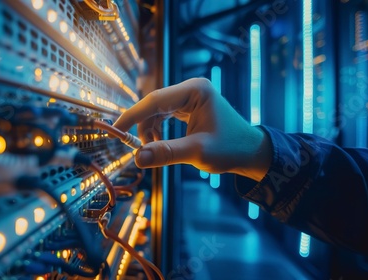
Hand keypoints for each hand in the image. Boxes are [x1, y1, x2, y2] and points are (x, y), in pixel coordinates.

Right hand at [113, 78, 271, 181]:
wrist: (252, 153)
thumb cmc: (231, 149)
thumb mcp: (197, 152)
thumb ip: (166, 153)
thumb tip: (138, 158)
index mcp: (196, 90)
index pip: (155, 100)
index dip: (132, 116)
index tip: (115, 130)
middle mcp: (191, 89)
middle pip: (154, 104)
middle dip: (142, 126)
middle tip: (134, 148)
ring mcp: (190, 97)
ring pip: (157, 111)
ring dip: (150, 130)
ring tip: (153, 150)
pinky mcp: (189, 107)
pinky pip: (165, 116)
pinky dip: (158, 130)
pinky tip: (158, 144)